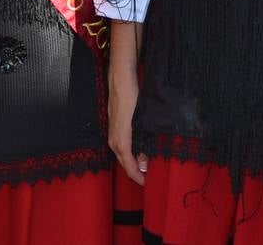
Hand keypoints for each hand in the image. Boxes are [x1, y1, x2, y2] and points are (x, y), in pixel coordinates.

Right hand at [107, 21, 146, 185]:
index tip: (148, 184)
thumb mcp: (141, 121)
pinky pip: (121, 145)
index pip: (128, 166)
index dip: (138, 177)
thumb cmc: (132, 97)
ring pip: (122, 154)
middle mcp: (113, 139)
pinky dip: (129, 152)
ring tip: (147, 166)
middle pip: (124, 163)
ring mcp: (112, 132)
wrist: (121, 78)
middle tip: (150, 178)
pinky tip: (139, 150)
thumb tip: (144, 161)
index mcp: (120, 141)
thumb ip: (141, 143)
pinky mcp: (114, 125)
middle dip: (135, 172)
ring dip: (132, 162)